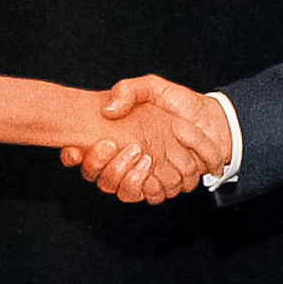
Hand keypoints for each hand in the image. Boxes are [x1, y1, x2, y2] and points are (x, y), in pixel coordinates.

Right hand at [62, 76, 230, 203]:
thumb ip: (128, 91)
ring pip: (120, 190)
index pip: (80, 155)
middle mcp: (124, 162)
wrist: (212, 121)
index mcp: (114, 140)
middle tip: (112, 145)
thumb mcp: (151, 88)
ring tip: (140, 156)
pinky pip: (148, 195)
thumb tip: (107, 110)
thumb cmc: (178, 103)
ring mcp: (143, 176)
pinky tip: (150, 168)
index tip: (73, 150)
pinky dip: (147, 185)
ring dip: (124, 176)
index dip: (71, 156)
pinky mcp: (162, 185)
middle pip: (98, 177)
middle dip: (100, 165)